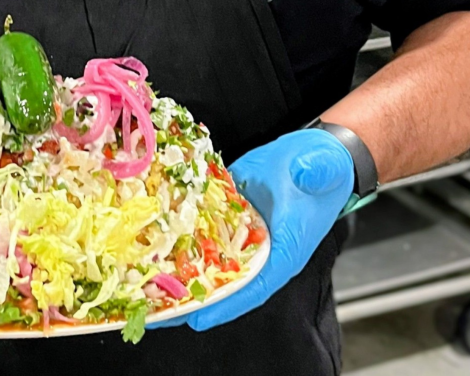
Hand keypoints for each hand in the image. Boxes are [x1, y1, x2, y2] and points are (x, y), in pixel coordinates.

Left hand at [154, 128, 353, 330]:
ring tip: (145, 272)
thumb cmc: (324, 169)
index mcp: (284, 250)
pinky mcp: (232, 209)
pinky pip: (205, 224)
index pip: (253, 286)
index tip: (193, 318)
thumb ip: (314, 173)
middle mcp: (260, 246)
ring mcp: (244, 229)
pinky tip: (155, 229)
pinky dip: (182, 229)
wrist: (319, 151)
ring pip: (209, 254)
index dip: (223, 303)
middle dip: (190, 290)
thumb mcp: (321, 170)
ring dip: (180, 262)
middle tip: (154, 302)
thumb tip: (306, 172)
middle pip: (223, 278)